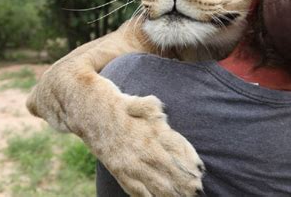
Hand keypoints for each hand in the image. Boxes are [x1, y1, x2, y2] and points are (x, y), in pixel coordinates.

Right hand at [88, 94, 204, 196]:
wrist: (89, 110)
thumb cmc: (121, 104)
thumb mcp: (142, 103)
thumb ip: (154, 109)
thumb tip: (164, 115)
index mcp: (151, 132)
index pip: (176, 149)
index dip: (189, 161)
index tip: (201, 170)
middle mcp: (142, 151)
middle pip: (170, 171)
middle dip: (186, 183)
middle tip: (199, 191)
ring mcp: (131, 165)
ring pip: (157, 186)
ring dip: (172, 194)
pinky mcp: (121, 173)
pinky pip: (138, 192)